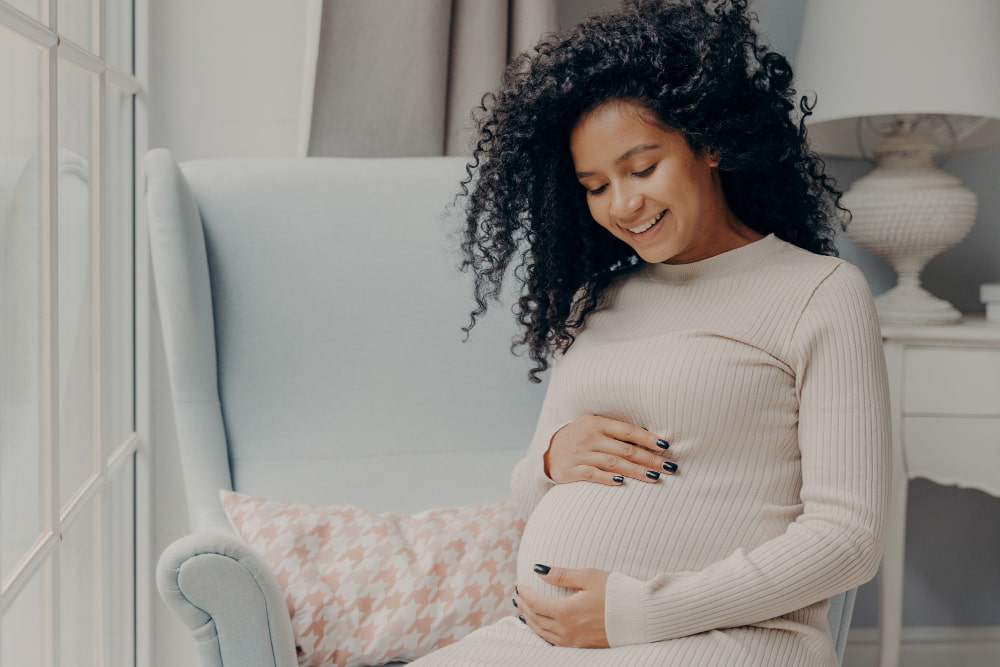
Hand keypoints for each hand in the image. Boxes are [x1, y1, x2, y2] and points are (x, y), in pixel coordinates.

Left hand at [515, 565, 609, 647]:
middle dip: (525, 607)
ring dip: (532, 621)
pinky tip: (543, 628)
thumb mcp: (589, 576)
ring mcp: (575, 641)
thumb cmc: (617, 592)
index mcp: (566, 611)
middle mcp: (567, 630)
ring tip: (524, 612)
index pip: (536, 603)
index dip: (525, 594)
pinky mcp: (584, 646)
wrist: (642, 616)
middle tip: (518, 597)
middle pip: (537, 619)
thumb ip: (562, 574)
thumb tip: (539, 570)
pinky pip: (555, 642)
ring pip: (544, 633)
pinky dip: (544, 633)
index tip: (519, 586)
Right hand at [544, 415, 676, 484]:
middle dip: (649, 459)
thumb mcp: (594, 426)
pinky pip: (592, 474)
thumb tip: (650, 436)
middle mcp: (589, 437)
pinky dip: (607, 478)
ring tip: (654, 477)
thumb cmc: (579, 438)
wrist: (547, 451)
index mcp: (597, 423)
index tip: (666, 446)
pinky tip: (622, 483)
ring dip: (636, 471)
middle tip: (669, 467)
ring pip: (613, 463)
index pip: (628, 431)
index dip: (647, 438)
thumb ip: (616, 431)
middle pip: (625, 449)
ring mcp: (579, 454)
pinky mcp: (571, 470)